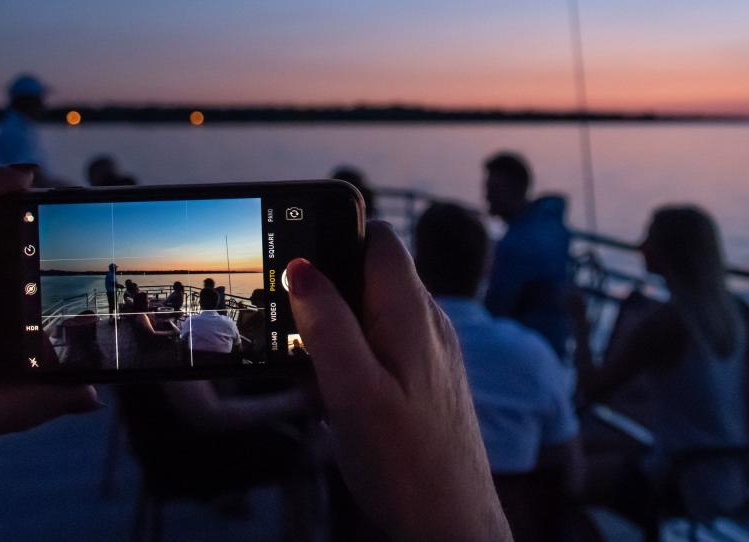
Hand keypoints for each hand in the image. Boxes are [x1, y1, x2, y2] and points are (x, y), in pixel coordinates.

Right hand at [287, 222, 510, 541]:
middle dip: (326, 298)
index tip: (295, 259)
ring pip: (369, 317)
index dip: (336, 235)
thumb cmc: (406, 465)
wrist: (452, 528)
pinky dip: (349, 367)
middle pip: (368, 276)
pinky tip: (335, 406)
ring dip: (333, 339)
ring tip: (317, 384)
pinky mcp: (425, 382)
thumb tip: (302, 266)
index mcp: (412, 313)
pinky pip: (378, 352)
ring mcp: (429, 354)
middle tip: (297, 339)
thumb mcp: (353, 390)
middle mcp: (428, 324)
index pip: (379, 238)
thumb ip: (328, 325)